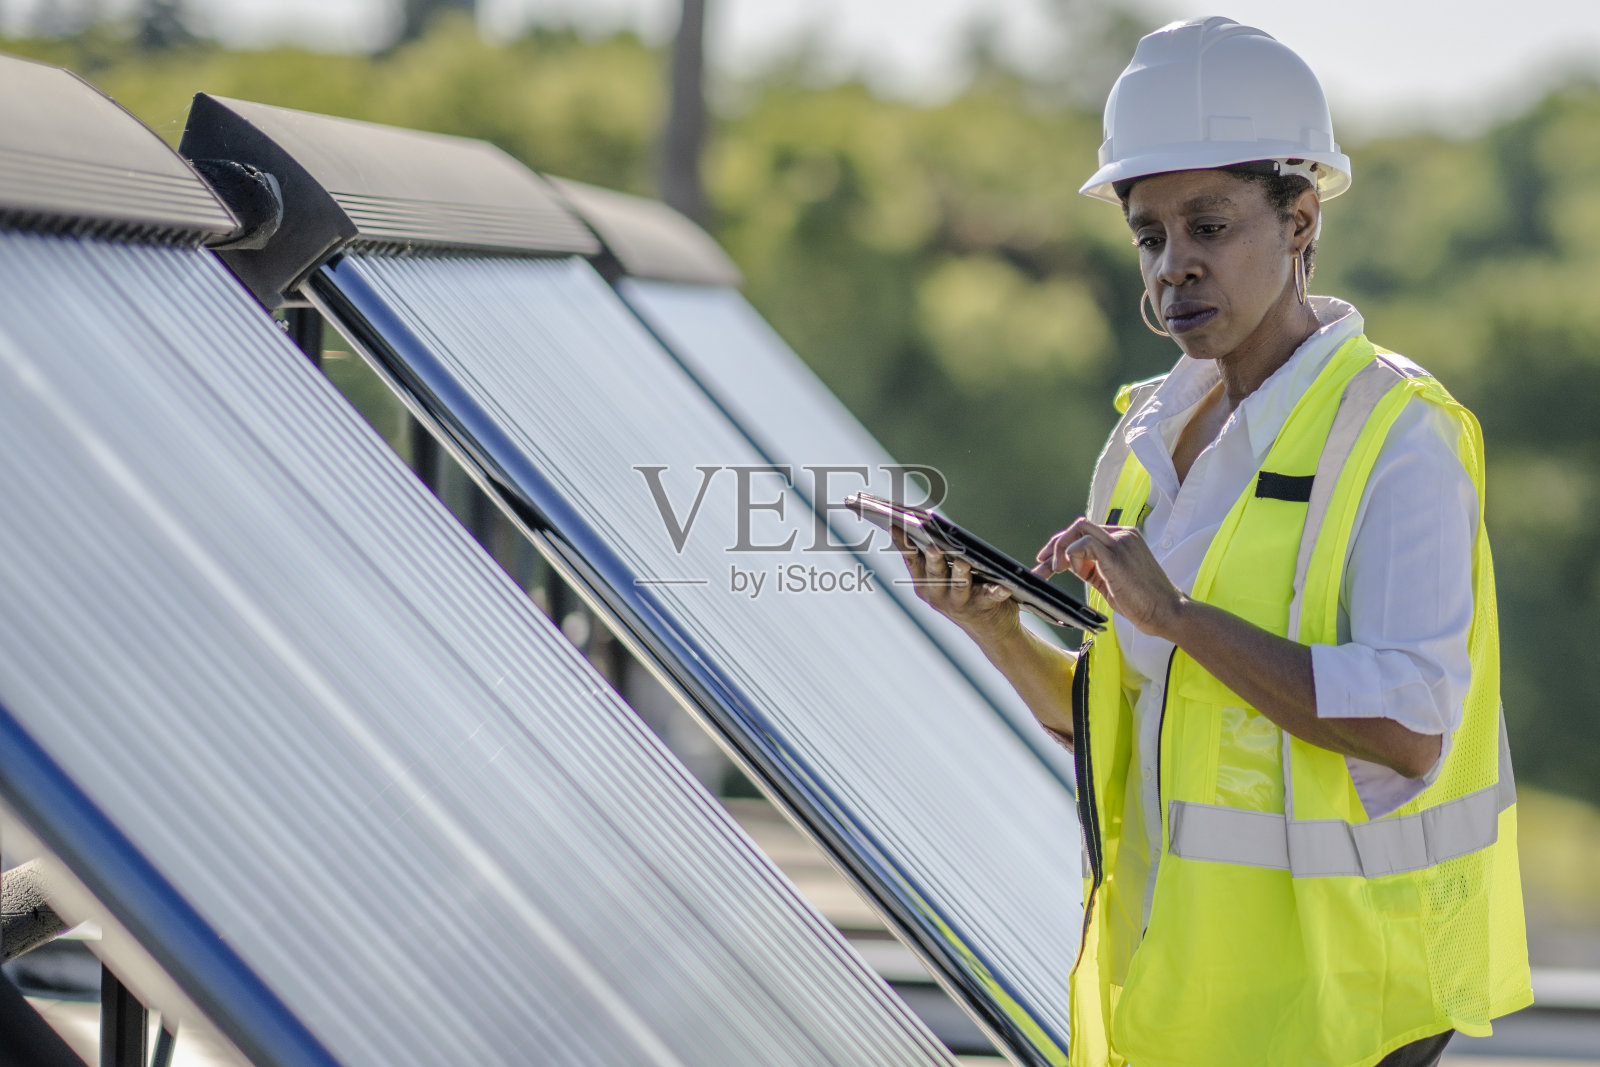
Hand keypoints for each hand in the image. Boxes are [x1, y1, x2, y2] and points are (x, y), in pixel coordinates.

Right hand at [892, 527, 1018, 643]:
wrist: (989, 630)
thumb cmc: (963, 593)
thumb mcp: (941, 578)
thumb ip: (932, 559)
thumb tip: (923, 524)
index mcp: (924, 583)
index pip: (911, 559)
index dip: (903, 542)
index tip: (896, 524)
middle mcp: (938, 594)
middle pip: (934, 574)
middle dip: (933, 560)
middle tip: (932, 546)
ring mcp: (959, 603)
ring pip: (959, 586)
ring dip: (960, 574)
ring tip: (963, 562)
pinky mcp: (983, 607)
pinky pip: (990, 597)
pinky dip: (996, 591)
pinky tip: (1003, 586)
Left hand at [1035, 518, 1183, 638]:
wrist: (1166, 612)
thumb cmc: (1141, 601)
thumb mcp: (1111, 580)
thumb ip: (1093, 568)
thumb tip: (1071, 563)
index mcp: (1123, 538)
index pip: (1085, 532)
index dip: (1062, 545)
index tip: (1047, 562)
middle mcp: (1122, 534)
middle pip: (1078, 527)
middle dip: (1055, 544)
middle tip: (1042, 565)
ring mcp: (1121, 542)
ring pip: (1078, 529)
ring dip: (1060, 548)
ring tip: (1056, 569)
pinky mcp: (1116, 554)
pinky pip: (1083, 543)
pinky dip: (1071, 555)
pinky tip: (1073, 571)